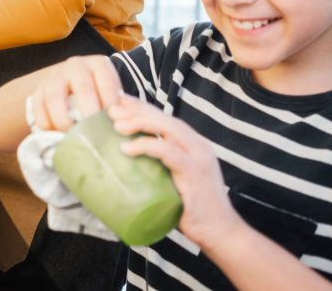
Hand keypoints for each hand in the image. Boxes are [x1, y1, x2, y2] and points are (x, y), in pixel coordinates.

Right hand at [29, 55, 122, 131]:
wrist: (75, 82)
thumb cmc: (100, 93)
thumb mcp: (113, 92)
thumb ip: (118, 106)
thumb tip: (121, 128)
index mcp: (98, 64)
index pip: (106, 82)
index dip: (110, 104)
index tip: (113, 124)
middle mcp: (76, 65)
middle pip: (82, 88)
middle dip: (89, 113)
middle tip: (94, 134)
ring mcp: (55, 75)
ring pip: (54, 96)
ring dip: (63, 120)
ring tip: (72, 138)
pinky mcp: (39, 89)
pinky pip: (38, 106)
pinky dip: (45, 122)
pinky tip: (55, 134)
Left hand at [108, 95, 239, 246]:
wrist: (220, 232)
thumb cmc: (191, 207)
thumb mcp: (174, 178)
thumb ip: (159, 164)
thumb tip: (125, 157)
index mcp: (193, 144)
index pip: (165, 118)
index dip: (142, 106)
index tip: (119, 100)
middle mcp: (198, 145)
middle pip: (165, 118)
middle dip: (137, 110)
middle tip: (112, 110)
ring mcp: (198, 158)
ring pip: (168, 128)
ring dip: (140, 123)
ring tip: (117, 126)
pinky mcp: (194, 173)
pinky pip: (168, 152)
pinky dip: (147, 146)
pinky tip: (127, 149)